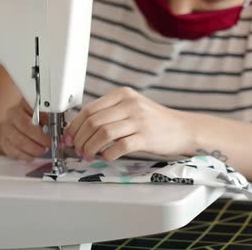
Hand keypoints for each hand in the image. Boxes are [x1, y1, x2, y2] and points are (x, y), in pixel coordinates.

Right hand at [0, 99, 50, 161]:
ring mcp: (7, 127)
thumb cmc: (39, 121)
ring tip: (42, 150)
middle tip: (49, 144)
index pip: (34, 109)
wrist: (21, 128)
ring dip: (33, 148)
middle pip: (25, 125)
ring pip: (18, 140)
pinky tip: (32, 156)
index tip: (54, 130)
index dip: (46, 121)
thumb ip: (56, 122)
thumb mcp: (50, 117)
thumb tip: (65, 134)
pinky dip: (24, 155)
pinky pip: (12, 150)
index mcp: (26, 103)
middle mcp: (13, 114)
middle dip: (40, 138)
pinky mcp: (3, 140)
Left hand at [64, 87, 193, 160]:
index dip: (74, 126)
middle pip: (93, 122)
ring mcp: (139, 120)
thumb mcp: (132, 107)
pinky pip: (119, 146)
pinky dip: (107, 154)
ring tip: (89, 155)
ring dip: (90, 148)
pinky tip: (106, 157)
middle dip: (80, 139)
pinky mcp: (146, 137)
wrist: (183, 128)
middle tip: (77, 149)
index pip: (89, 109)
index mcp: (123, 95)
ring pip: (102, 134)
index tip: (68, 137)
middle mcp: (130, 104)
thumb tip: (81, 128)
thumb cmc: (155, 121)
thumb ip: (110, 112)